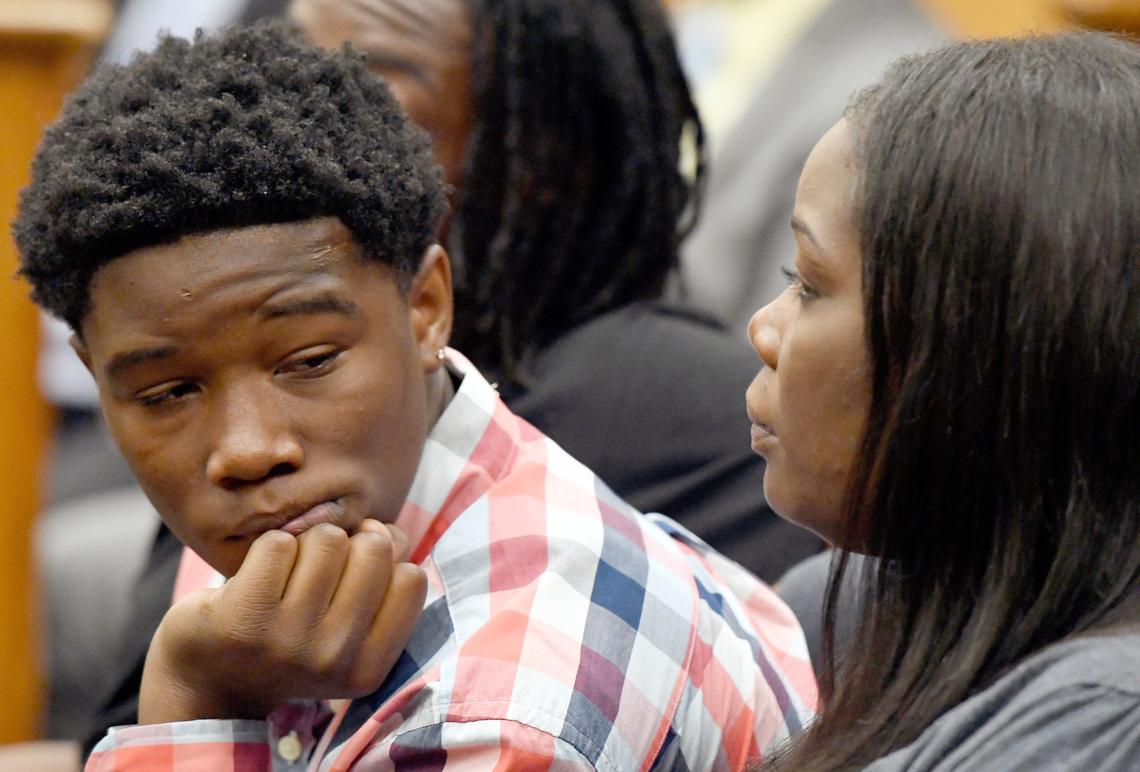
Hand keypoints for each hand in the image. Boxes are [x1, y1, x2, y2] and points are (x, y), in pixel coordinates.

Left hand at [138, 520, 425, 722]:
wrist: (206, 682)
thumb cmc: (290, 640)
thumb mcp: (347, 631)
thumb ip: (381, 581)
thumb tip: (385, 529)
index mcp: (368, 669)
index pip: (411, 578)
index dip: (388, 561)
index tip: (358, 573)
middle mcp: (333, 659)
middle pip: (373, 550)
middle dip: (349, 545)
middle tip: (318, 572)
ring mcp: (287, 640)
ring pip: (327, 539)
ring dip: (307, 544)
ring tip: (288, 575)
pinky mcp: (243, 616)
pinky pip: (279, 543)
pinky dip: (269, 548)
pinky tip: (257, 578)